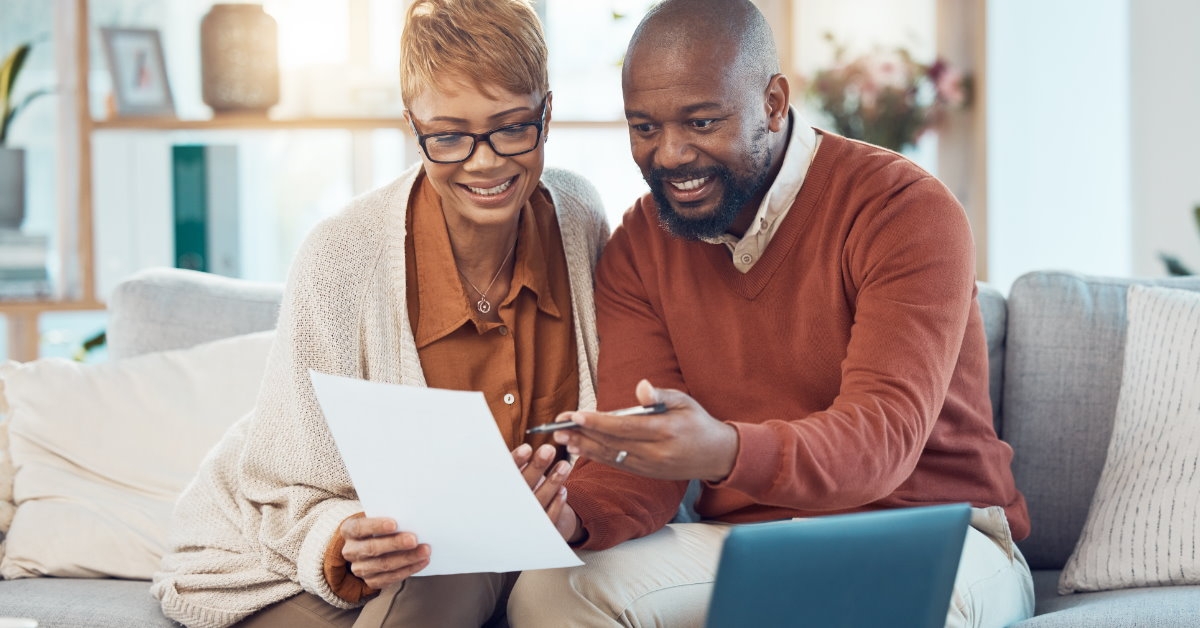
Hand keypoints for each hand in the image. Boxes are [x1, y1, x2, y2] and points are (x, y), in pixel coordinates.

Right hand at [339, 517, 429, 589]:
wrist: (368, 544)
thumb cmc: (378, 526)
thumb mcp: (377, 517)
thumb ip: (388, 516)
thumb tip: (411, 516)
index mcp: (349, 530)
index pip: (359, 528)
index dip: (376, 526)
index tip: (394, 524)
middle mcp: (351, 551)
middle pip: (372, 548)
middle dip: (395, 544)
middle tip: (414, 540)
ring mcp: (360, 568)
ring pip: (383, 565)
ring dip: (407, 558)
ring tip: (425, 551)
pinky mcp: (371, 581)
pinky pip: (391, 578)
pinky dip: (409, 569)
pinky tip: (422, 561)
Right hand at [512, 443, 582, 542]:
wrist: (519, 526)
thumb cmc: (516, 491)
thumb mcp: (511, 477)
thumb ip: (513, 464)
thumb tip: (522, 445)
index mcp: (498, 489)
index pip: (505, 474)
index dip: (516, 461)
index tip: (527, 448)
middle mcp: (508, 506)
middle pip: (523, 485)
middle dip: (536, 467)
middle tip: (548, 450)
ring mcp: (524, 520)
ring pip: (539, 501)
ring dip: (553, 482)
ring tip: (564, 465)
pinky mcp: (539, 530)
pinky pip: (548, 518)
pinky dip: (556, 504)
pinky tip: (563, 490)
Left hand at [552, 379, 738, 481]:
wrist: (716, 455)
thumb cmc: (698, 422)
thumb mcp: (684, 401)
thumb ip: (659, 395)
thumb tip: (641, 386)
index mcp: (665, 431)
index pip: (625, 427)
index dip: (598, 422)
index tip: (576, 415)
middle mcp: (655, 452)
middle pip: (612, 443)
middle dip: (583, 434)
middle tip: (558, 426)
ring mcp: (649, 466)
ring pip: (611, 456)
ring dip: (584, 447)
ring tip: (562, 438)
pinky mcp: (646, 473)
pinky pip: (617, 464)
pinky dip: (597, 456)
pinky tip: (580, 448)